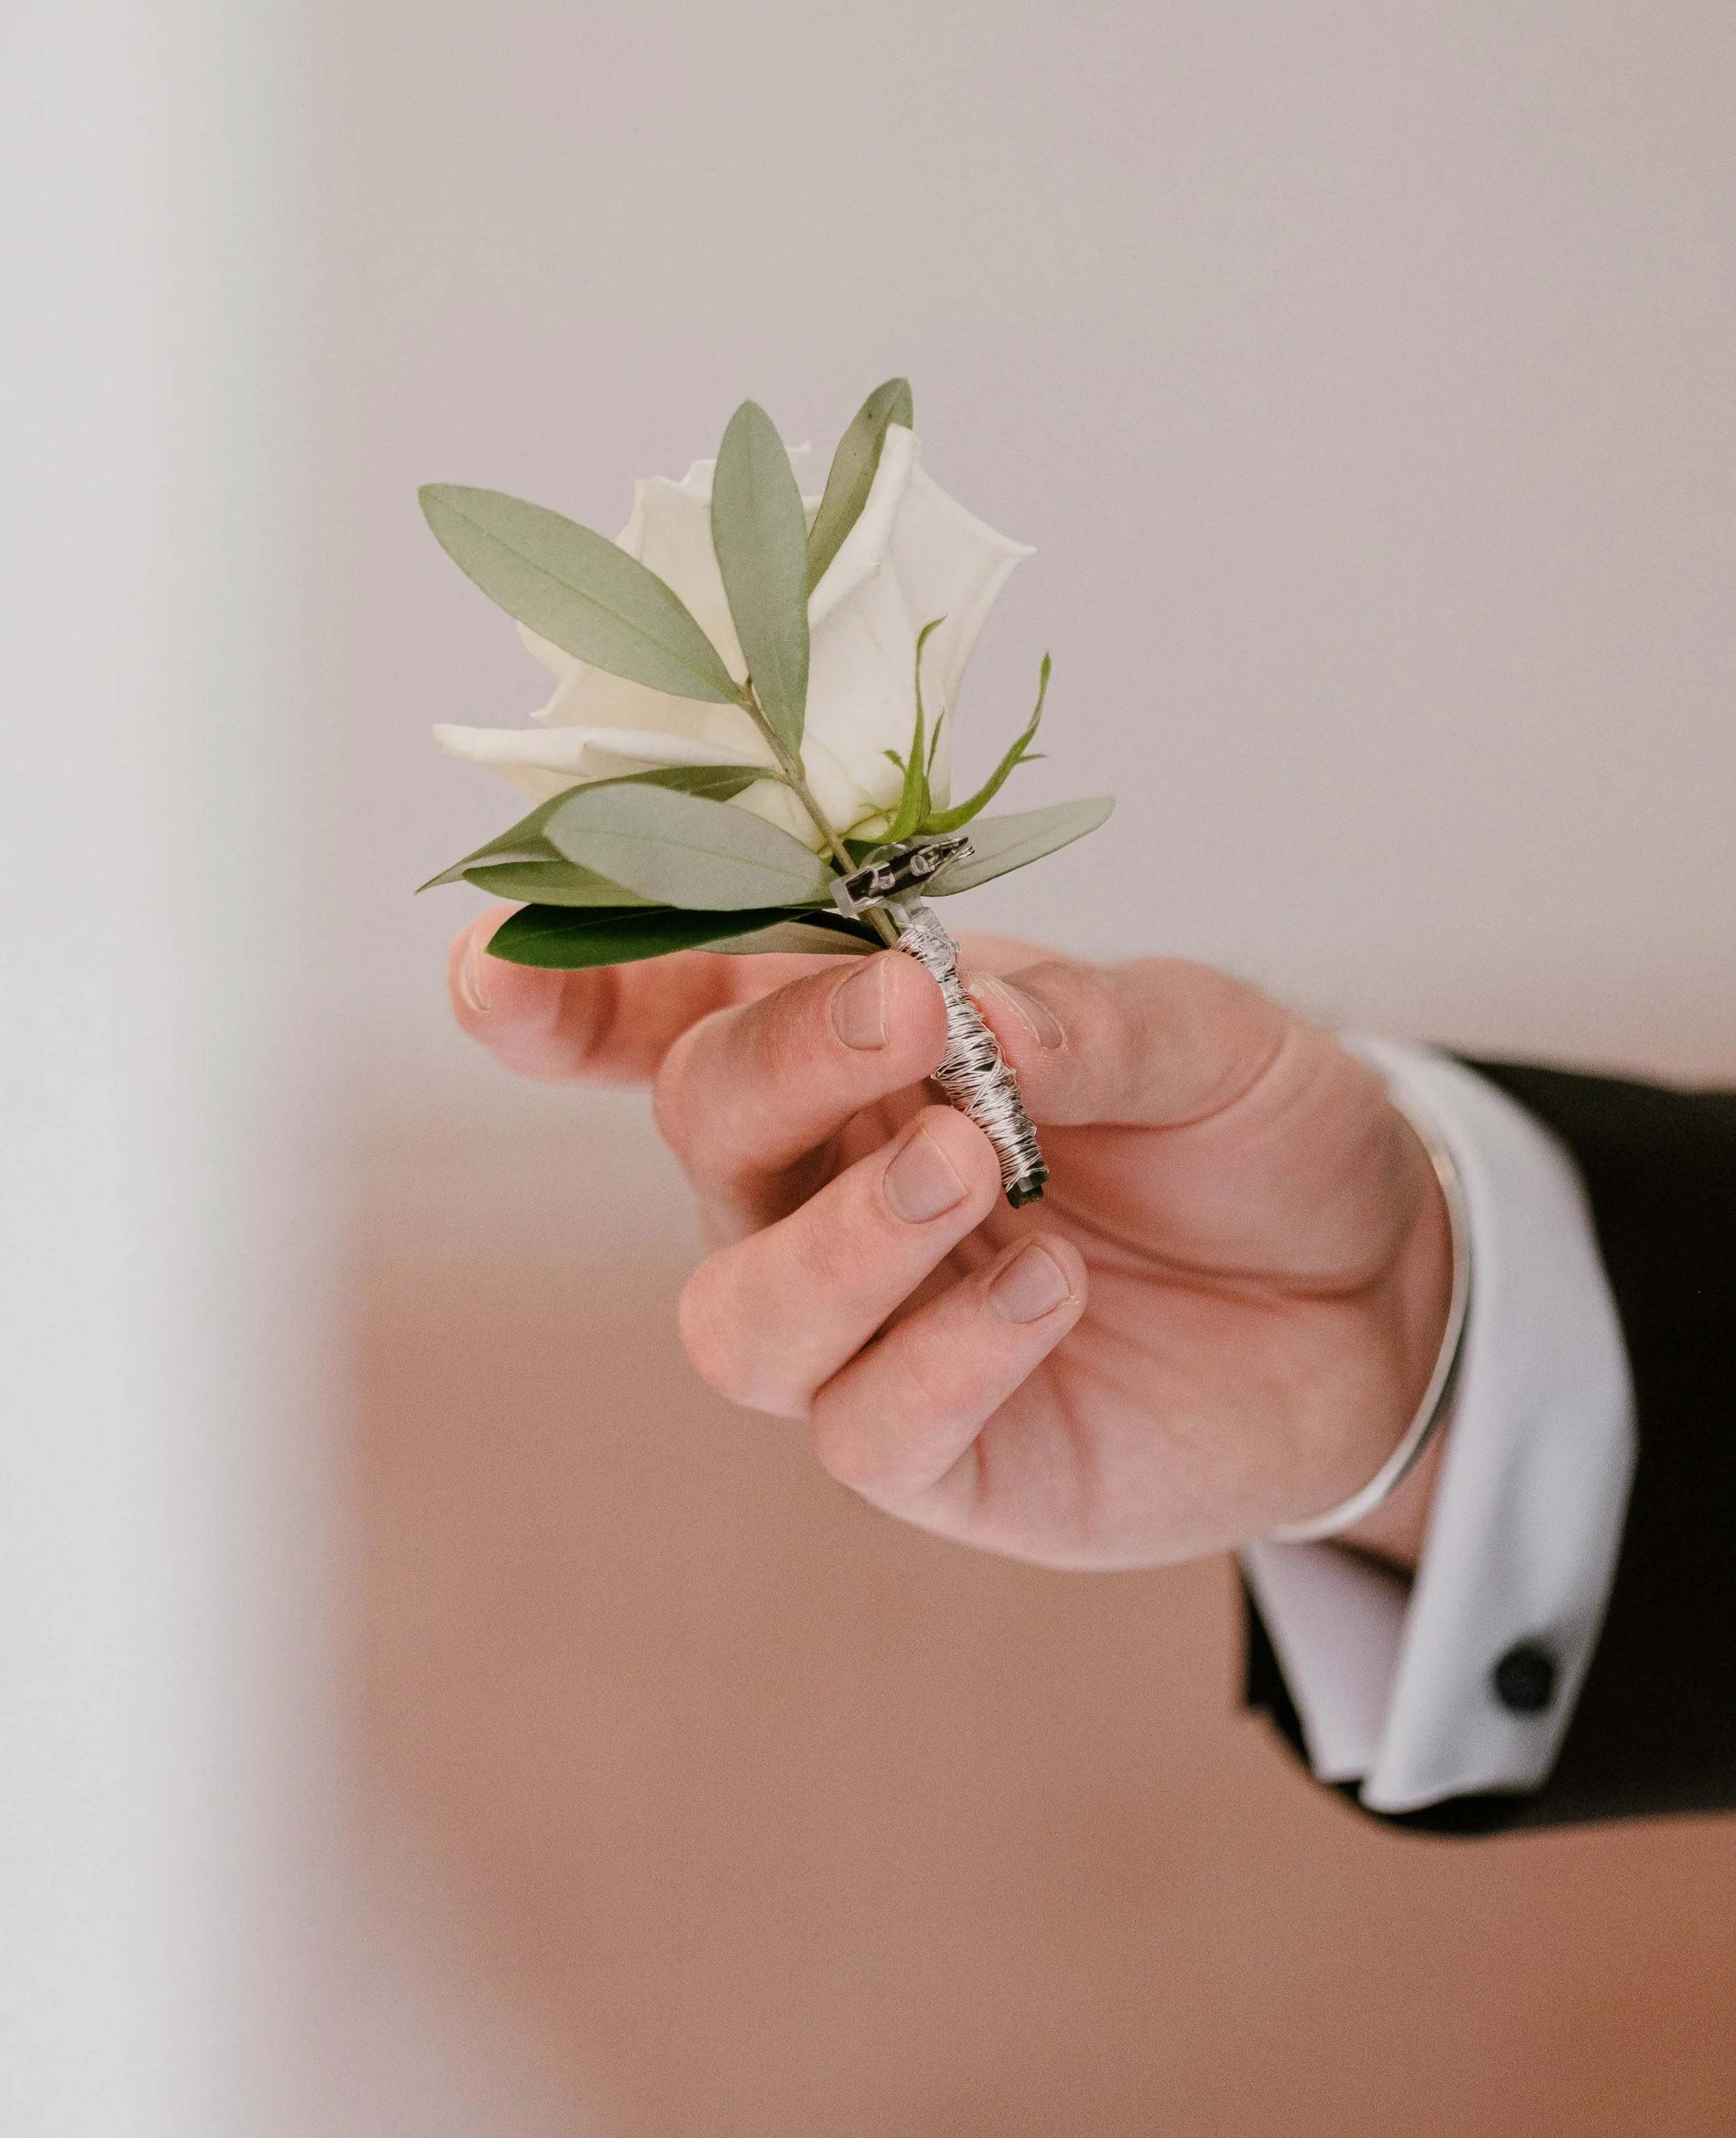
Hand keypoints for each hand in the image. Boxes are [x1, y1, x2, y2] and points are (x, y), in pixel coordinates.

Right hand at [449, 916, 1452, 1572]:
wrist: (1382, 1289)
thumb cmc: (1253, 1131)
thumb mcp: (1204, 1037)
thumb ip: (1083, 1019)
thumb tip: (972, 1010)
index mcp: (853, 1045)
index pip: (668, 1010)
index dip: (562, 991)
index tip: (489, 969)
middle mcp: (822, 1181)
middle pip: (699, 1127)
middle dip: (780, 1067)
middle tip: (910, 1018)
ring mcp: (870, 1327)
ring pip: (739, 1315)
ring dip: (835, 1240)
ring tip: (972, 1171)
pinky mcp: (941, 1454)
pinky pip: (866, 1430)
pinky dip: (942, 1356)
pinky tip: (1051, 1289)